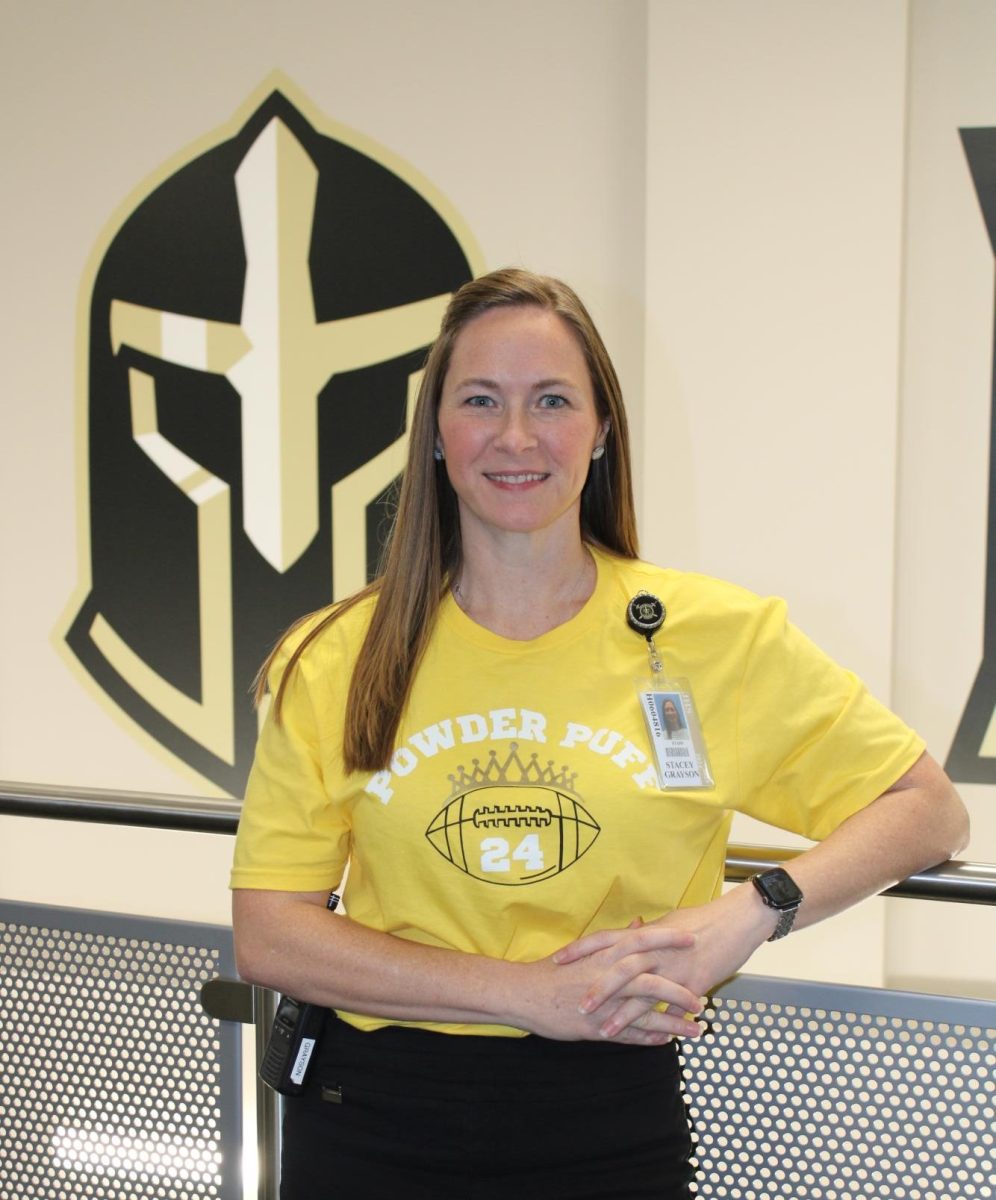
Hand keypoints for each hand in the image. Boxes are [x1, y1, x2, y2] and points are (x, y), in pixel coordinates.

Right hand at [513, 925, 702, 1045]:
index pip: (642, 941)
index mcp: (604, 954)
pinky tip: (669, 1041)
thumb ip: (616, 940)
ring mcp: (603, 1004)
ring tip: (697, 1026)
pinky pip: (629, 1035)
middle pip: (651, 979)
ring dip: (673, 1020)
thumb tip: (639, 925)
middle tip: (706, 992)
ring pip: (645, 1012)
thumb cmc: (555, 971)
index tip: (693, 938)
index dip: (669, 940)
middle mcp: (607, 977)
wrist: (525, 993)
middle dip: (681, 986)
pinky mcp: (596, 1027)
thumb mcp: (586, 950)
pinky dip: (651, 1038)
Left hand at [553, 886, 775, 1039]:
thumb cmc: (705, 921)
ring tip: (602, 1029)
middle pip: (618, 966)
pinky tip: (650, 1037)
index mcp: (647, 932)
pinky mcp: (693, 982)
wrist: (738, 921)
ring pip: (640, 989)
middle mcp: (655, 948)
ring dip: (621, 1011)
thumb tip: (633, 933)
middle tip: (577, 1004)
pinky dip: (657, 1021)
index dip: (582, 949)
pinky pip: (670, 1005)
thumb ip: (648, 933)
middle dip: (596, 986)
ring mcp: (674, 966)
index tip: (559, 960)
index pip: (606, 938)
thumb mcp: (670, 924)